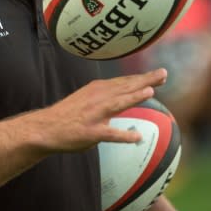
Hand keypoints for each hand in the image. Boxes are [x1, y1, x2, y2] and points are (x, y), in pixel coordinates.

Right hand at [23, 68, 167, 152]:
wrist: (47, 127)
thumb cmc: (69, 114)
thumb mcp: (87, 98)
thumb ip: (106, 97)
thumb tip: (125, 97)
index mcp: (98, 89)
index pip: (124, 81)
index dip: (143, 77)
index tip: (160, 74)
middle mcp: (98, 97)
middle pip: (125, 87)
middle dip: (146, 80)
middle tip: (164, 74)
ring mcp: (94, 114)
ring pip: (118, 103)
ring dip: (134, 96)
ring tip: (150, 91)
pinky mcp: (91, 132)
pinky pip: (110, 134)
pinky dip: (124, 135)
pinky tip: (136, 137)